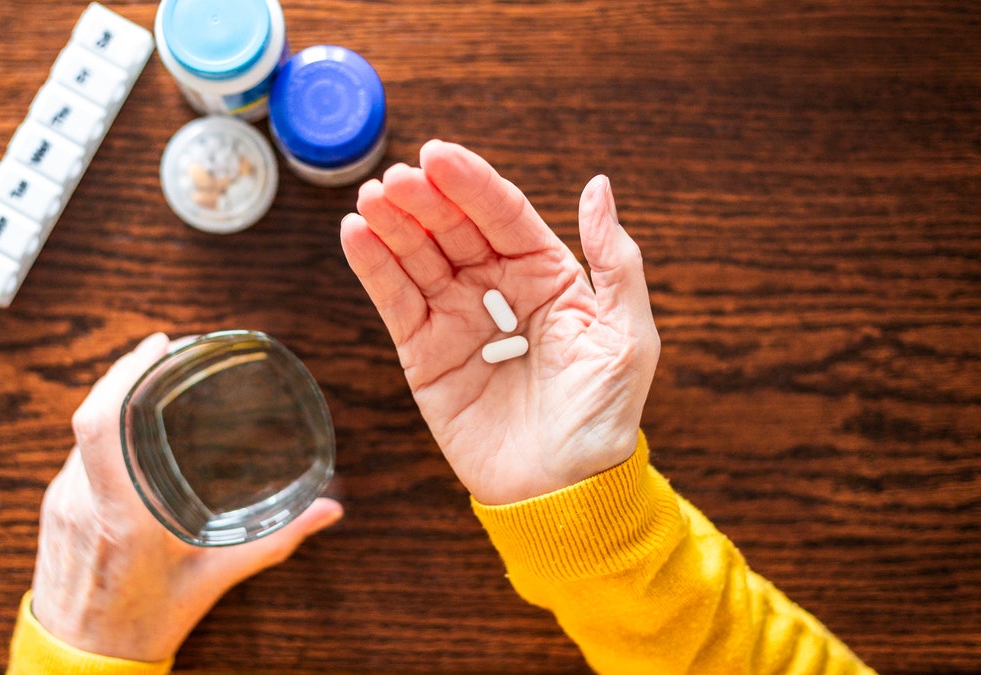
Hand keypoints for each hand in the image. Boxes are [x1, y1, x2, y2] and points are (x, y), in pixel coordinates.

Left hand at [30, 333, 342, 661]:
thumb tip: (328, 513)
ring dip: (115, 401)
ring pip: (82, 432)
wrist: (80, 661)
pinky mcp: (51, 508)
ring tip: (152, 382)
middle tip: (165, 352)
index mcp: (121, 515)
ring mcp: (60, 502)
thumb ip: (273, 542)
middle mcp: (82, 500)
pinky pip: (75, 453)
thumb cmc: (144, 623)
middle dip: (127, 374)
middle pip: (93, 413)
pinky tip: (130, 430)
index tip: (158, 346)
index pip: (101, 422)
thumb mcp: (214, 579)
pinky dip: (104, 431)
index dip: (125, 373)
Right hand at [341, 140, 658, 504]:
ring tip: (372, 199)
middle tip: (398, 180)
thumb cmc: (604, 414)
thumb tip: (597, 186)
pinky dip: (373, 268)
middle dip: (425, 200)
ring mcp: (456, 319)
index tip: (439, 154)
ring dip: (393, 225)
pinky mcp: (423, 353)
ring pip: (417, 258)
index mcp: (548, 275)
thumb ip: (613, 258)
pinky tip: (355, 233)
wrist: (563, 490)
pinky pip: (395, 302)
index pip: (504, 215)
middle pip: (454, 229)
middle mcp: (498, 289)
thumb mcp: (627, 333)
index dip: (472, 183)